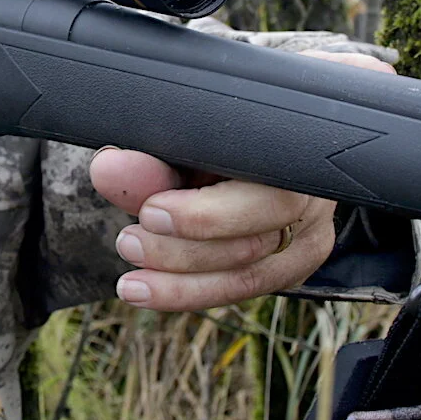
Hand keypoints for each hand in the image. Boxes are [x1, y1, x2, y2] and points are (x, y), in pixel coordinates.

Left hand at [90, 50, 395, 311]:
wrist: (265, 136)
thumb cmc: (222, 127)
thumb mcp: (187, 133)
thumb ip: (153, 155)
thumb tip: (107, 170)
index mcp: (294, 146)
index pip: (258, 189)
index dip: (204, 214)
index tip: (150, 212)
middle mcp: (313, 192)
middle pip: (254, 240)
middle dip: (182, 251)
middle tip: (128, 243)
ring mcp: (310, 234)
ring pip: (250, 275)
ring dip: (182, 283)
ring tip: (132, 281)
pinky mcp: (292, 265)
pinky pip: (243, 289)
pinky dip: (193, 293)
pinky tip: (151, 290)